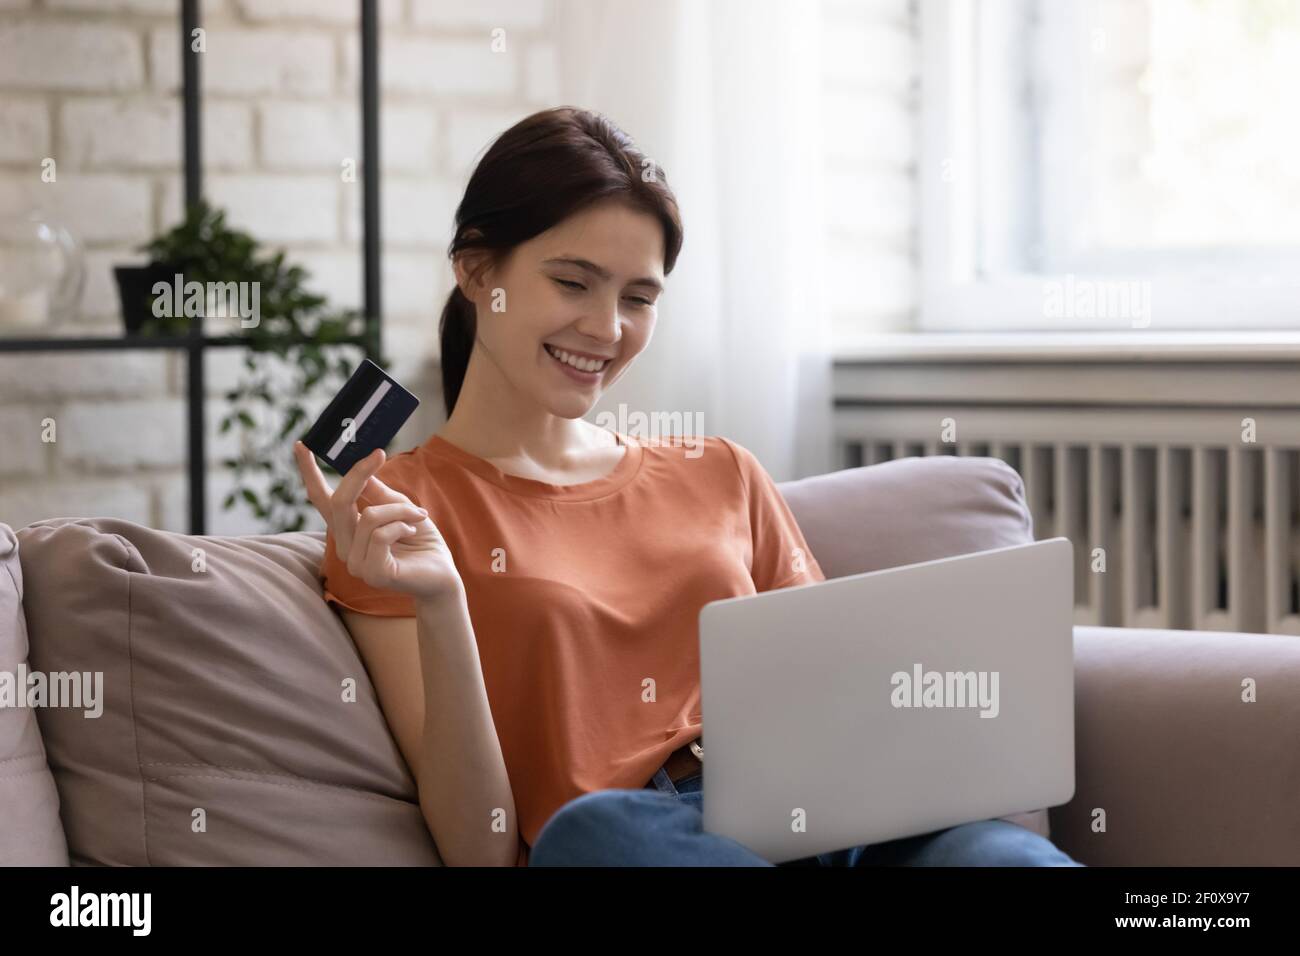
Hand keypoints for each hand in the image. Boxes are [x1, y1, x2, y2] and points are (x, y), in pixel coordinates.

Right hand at [294, 441, 463, 601]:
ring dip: (400, 509)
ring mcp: (355, 563)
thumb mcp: (399, 506)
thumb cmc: (421, 539)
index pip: (322, 500)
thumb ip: (376, 492)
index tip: (301, 445)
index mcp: (347, 529)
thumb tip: (360, 466)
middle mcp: (345, 546)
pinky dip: (403, 525)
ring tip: (418, 516)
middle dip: (359, 474)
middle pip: (339, 502)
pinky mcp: (372, 573)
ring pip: (369, 516)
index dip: (310, 473)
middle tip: (379, 454)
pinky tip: (413, 532)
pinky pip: (381, 534)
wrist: (442, 574)